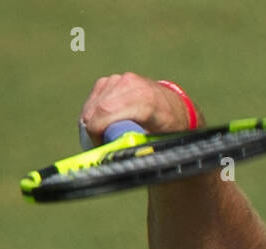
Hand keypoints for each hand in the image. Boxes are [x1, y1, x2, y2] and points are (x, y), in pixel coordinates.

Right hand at [79, 72, 193, 142]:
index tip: (99, 144)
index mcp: (143, 100)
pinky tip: (105, 122)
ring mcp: (119, 79)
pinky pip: (93, 99)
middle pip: (95, 108)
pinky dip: (94, 113)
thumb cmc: (168, 126)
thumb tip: (115, 152)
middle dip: (92, 130)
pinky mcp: (111, 80)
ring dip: (92, 122)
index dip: (96, 131)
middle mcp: (130, 85)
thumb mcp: (157, 139)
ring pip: (91, 104)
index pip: (105, 111)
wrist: (173, 106)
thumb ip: (137, 144)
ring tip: (105, 135)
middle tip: (100, 144)